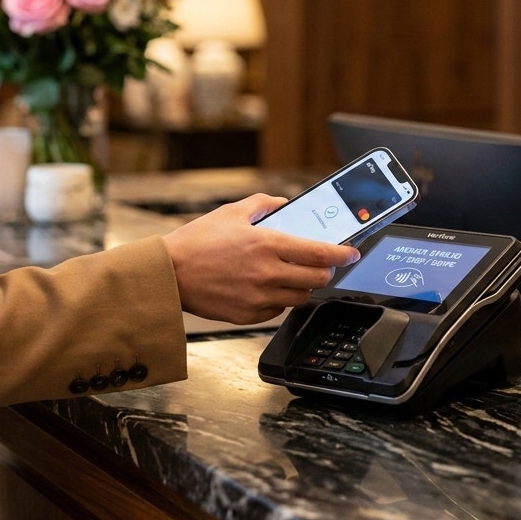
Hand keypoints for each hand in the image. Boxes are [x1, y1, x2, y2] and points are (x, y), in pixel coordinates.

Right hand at [162, 194, 359, 323]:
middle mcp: (268, 273)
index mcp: (267, 244)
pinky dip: (279, 299)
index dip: (342, 254)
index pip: (320, 253)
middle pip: (316, 279)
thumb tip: (284, 204)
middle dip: (326, 271)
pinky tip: (269, 287)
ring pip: (300, 297)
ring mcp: (259, 297)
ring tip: (293, 275)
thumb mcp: (231, 212)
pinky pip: (277, 310)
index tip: (352, 253)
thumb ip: (263, 204)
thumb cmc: (196, 242)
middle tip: (324, 265)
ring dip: (303, 286)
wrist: (168, 273)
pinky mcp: (248, 315)